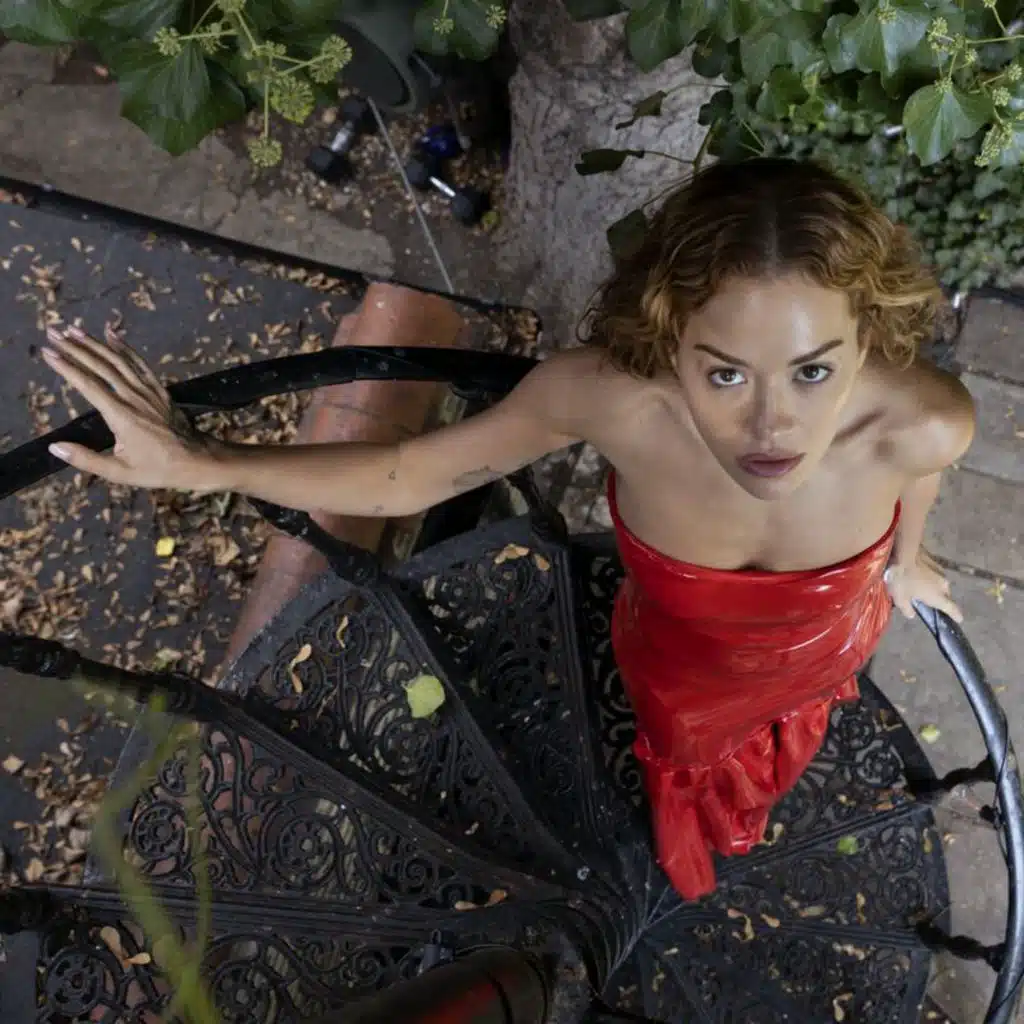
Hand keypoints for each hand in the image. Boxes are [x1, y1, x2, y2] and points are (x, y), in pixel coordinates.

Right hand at [41, 323, 209, 489]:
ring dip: (95, 343)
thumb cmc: (158, 469)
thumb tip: (54, 447)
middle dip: (75, 348)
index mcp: (121, 416)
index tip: (48, 353)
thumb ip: (85, 459)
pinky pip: (140, 363)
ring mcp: (149, 392)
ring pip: (119, 361)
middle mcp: (134, 398)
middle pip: (101, 366)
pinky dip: (125, 347)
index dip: (66, 367)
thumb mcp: (120, 472)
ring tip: (74, 329)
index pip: (88, 385)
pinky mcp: (160, 390)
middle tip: (54, 333)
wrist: (197, 460)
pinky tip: (112, 334)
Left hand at [885, 549, 962, 622]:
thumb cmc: (901, 579)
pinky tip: (917, 574)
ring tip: (918, 586)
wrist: (902, 552)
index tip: (959, 619)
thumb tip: (912, 614)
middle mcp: (944, 585)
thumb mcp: (899, 599)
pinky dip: (929, 576)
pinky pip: (934, 573)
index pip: (952, 609)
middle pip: (945, 596)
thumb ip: (907, 609)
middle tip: (926, 600)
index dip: (955, 616)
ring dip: (933, 586)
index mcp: (938, 597)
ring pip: (940, 584)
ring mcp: (941, 571)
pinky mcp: (936, 561)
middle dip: (938, 599)